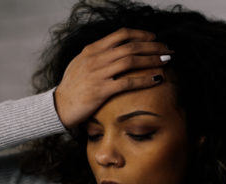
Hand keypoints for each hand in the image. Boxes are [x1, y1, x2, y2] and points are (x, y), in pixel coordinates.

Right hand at [54, 27, 172, 128]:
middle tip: (168, 49)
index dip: (140, 34)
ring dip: (152, 59)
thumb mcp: (80, 64)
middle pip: (130, 46)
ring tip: (167, 60)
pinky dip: (145, 79)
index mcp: (91, 50)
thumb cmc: (71, 88)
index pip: (121, 35)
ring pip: (131, 61)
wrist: (58, 107)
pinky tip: (157, 79)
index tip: (153, 38)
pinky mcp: (101, 91)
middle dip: (153, 46)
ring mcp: (98, 74)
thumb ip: (96, 56)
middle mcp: (95, 59)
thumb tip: (114, 50)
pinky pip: (128, 82)